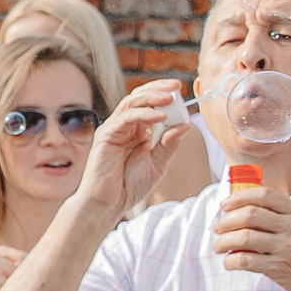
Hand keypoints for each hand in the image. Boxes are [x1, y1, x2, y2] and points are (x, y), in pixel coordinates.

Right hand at [79, 80, 190, 211]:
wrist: (108, 204)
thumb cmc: (129, 186)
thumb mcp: (157, 165)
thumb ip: (169, 145)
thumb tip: (184, 125)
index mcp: (137, 131)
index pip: (150, 105)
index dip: (165, 96)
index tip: (183, 93)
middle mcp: (125, 126)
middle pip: (140, 98)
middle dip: (159, 89)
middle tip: (177, 86)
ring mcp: (114, 129)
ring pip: (132, 103)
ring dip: (152, 97)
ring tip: (171, 98)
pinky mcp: (106, 135)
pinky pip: (126, 118)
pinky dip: (144, 114)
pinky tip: (161, 117)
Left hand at [213, 185, 290, 290]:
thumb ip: (285, 220)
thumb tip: (247, 214)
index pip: (265, 195)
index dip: (239, 197)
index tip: (225, 205)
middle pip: (249, 214)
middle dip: (226, 220)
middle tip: (218, 228)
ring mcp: (288, 249)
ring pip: (244, 237)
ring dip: (224, 241)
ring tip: (218, 247)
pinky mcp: (281, 269)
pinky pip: (246, 260)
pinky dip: (232, 261)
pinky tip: (230, 263)